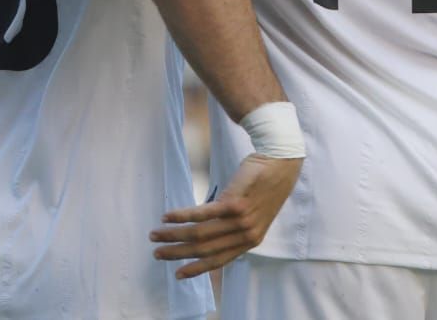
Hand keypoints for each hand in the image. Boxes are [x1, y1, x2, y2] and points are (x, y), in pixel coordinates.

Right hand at [149, 153, 301, 279]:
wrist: (281, 162)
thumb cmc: (265, 185)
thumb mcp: (252, 212)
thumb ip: (232, 225)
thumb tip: (203, 229)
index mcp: (250, 241)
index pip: (219, 260)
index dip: (197, 268)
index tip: (178, 274)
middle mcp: (246, 235)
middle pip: (204, 250)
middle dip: (178, 253)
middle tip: (157, 253)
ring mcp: (240, 220)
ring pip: (199, 234)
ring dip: (173, 235)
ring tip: (156, 234)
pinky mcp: (234, 203)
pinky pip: (202, 214)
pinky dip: (182, 216)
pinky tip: (168, 217)